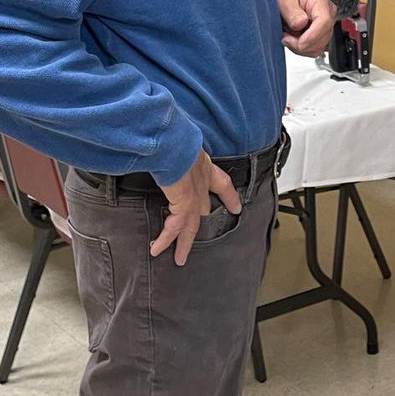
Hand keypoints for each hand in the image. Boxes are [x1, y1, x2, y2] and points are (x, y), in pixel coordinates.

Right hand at [151, 151, 242, 265]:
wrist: (172, 141)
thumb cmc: (173, 137)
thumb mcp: (178, 143)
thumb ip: (173, 151)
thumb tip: (160, 147)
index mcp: (202, 166)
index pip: (222, 183)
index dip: (229, 196)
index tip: (236, 206)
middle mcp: (201, 182)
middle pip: (203, 207)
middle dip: (200, 221)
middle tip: (195, 236)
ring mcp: (194, 194)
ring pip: (190, 225)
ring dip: (183, 242)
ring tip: (179, 258)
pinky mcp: (184, 203)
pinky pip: (175, 227)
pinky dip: (166, 239)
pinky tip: (158, 248)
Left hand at [274, 0, 335, 55]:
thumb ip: (291, 11)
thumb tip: (301, 23)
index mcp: (320, 0)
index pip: (324, 21)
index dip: (312, 36)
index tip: (298, 43)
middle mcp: (327, 12)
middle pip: (323, 37)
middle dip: (303, 44)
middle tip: (286, 37)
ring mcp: (326, 25)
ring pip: (320, 46)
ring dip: (302, 47)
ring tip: (289, 36)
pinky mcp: (322, 35)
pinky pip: (316, 49)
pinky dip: (303, 49)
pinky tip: (294, 39)